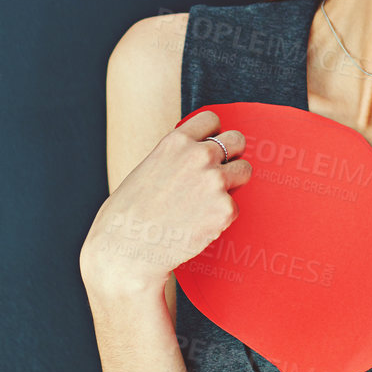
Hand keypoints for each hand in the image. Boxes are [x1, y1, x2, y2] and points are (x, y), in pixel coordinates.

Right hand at [80, 109, 251, 301]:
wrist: (127, 251)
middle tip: (219, 174)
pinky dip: (220, 218)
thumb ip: (176, 158)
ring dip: (232, 184)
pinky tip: (197, 226)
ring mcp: (215, 181)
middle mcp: (199, 156)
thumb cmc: (129, 214)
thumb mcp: (148, 169)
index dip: (212, 135)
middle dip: (231, 155)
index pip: (211, 120)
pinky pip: (234, 208)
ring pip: (244, 171)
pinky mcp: (225, 209)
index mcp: (176, 142)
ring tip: (206, 203)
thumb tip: (198, 155)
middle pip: (237, 140)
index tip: (208, 148)